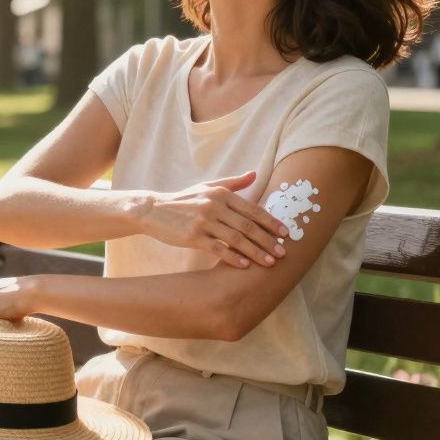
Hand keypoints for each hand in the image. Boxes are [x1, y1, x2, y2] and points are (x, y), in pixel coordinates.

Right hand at [136, 172, 289, 268]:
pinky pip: (218, 249)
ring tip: (269, 263)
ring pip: (236, 239)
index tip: (285, 234)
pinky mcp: (193, 236)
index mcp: (221, 193)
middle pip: (248, 226)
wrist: (153, 210)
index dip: (271, 223)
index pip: (252, 210)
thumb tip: (255, 173)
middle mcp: (214, 206)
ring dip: (255, 252)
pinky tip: (244, 266)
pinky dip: (233, 258)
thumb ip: (233, 182)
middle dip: (268, 241)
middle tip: (283, 253)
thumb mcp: (207, 186)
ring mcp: (203, 222)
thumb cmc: (184, 200)